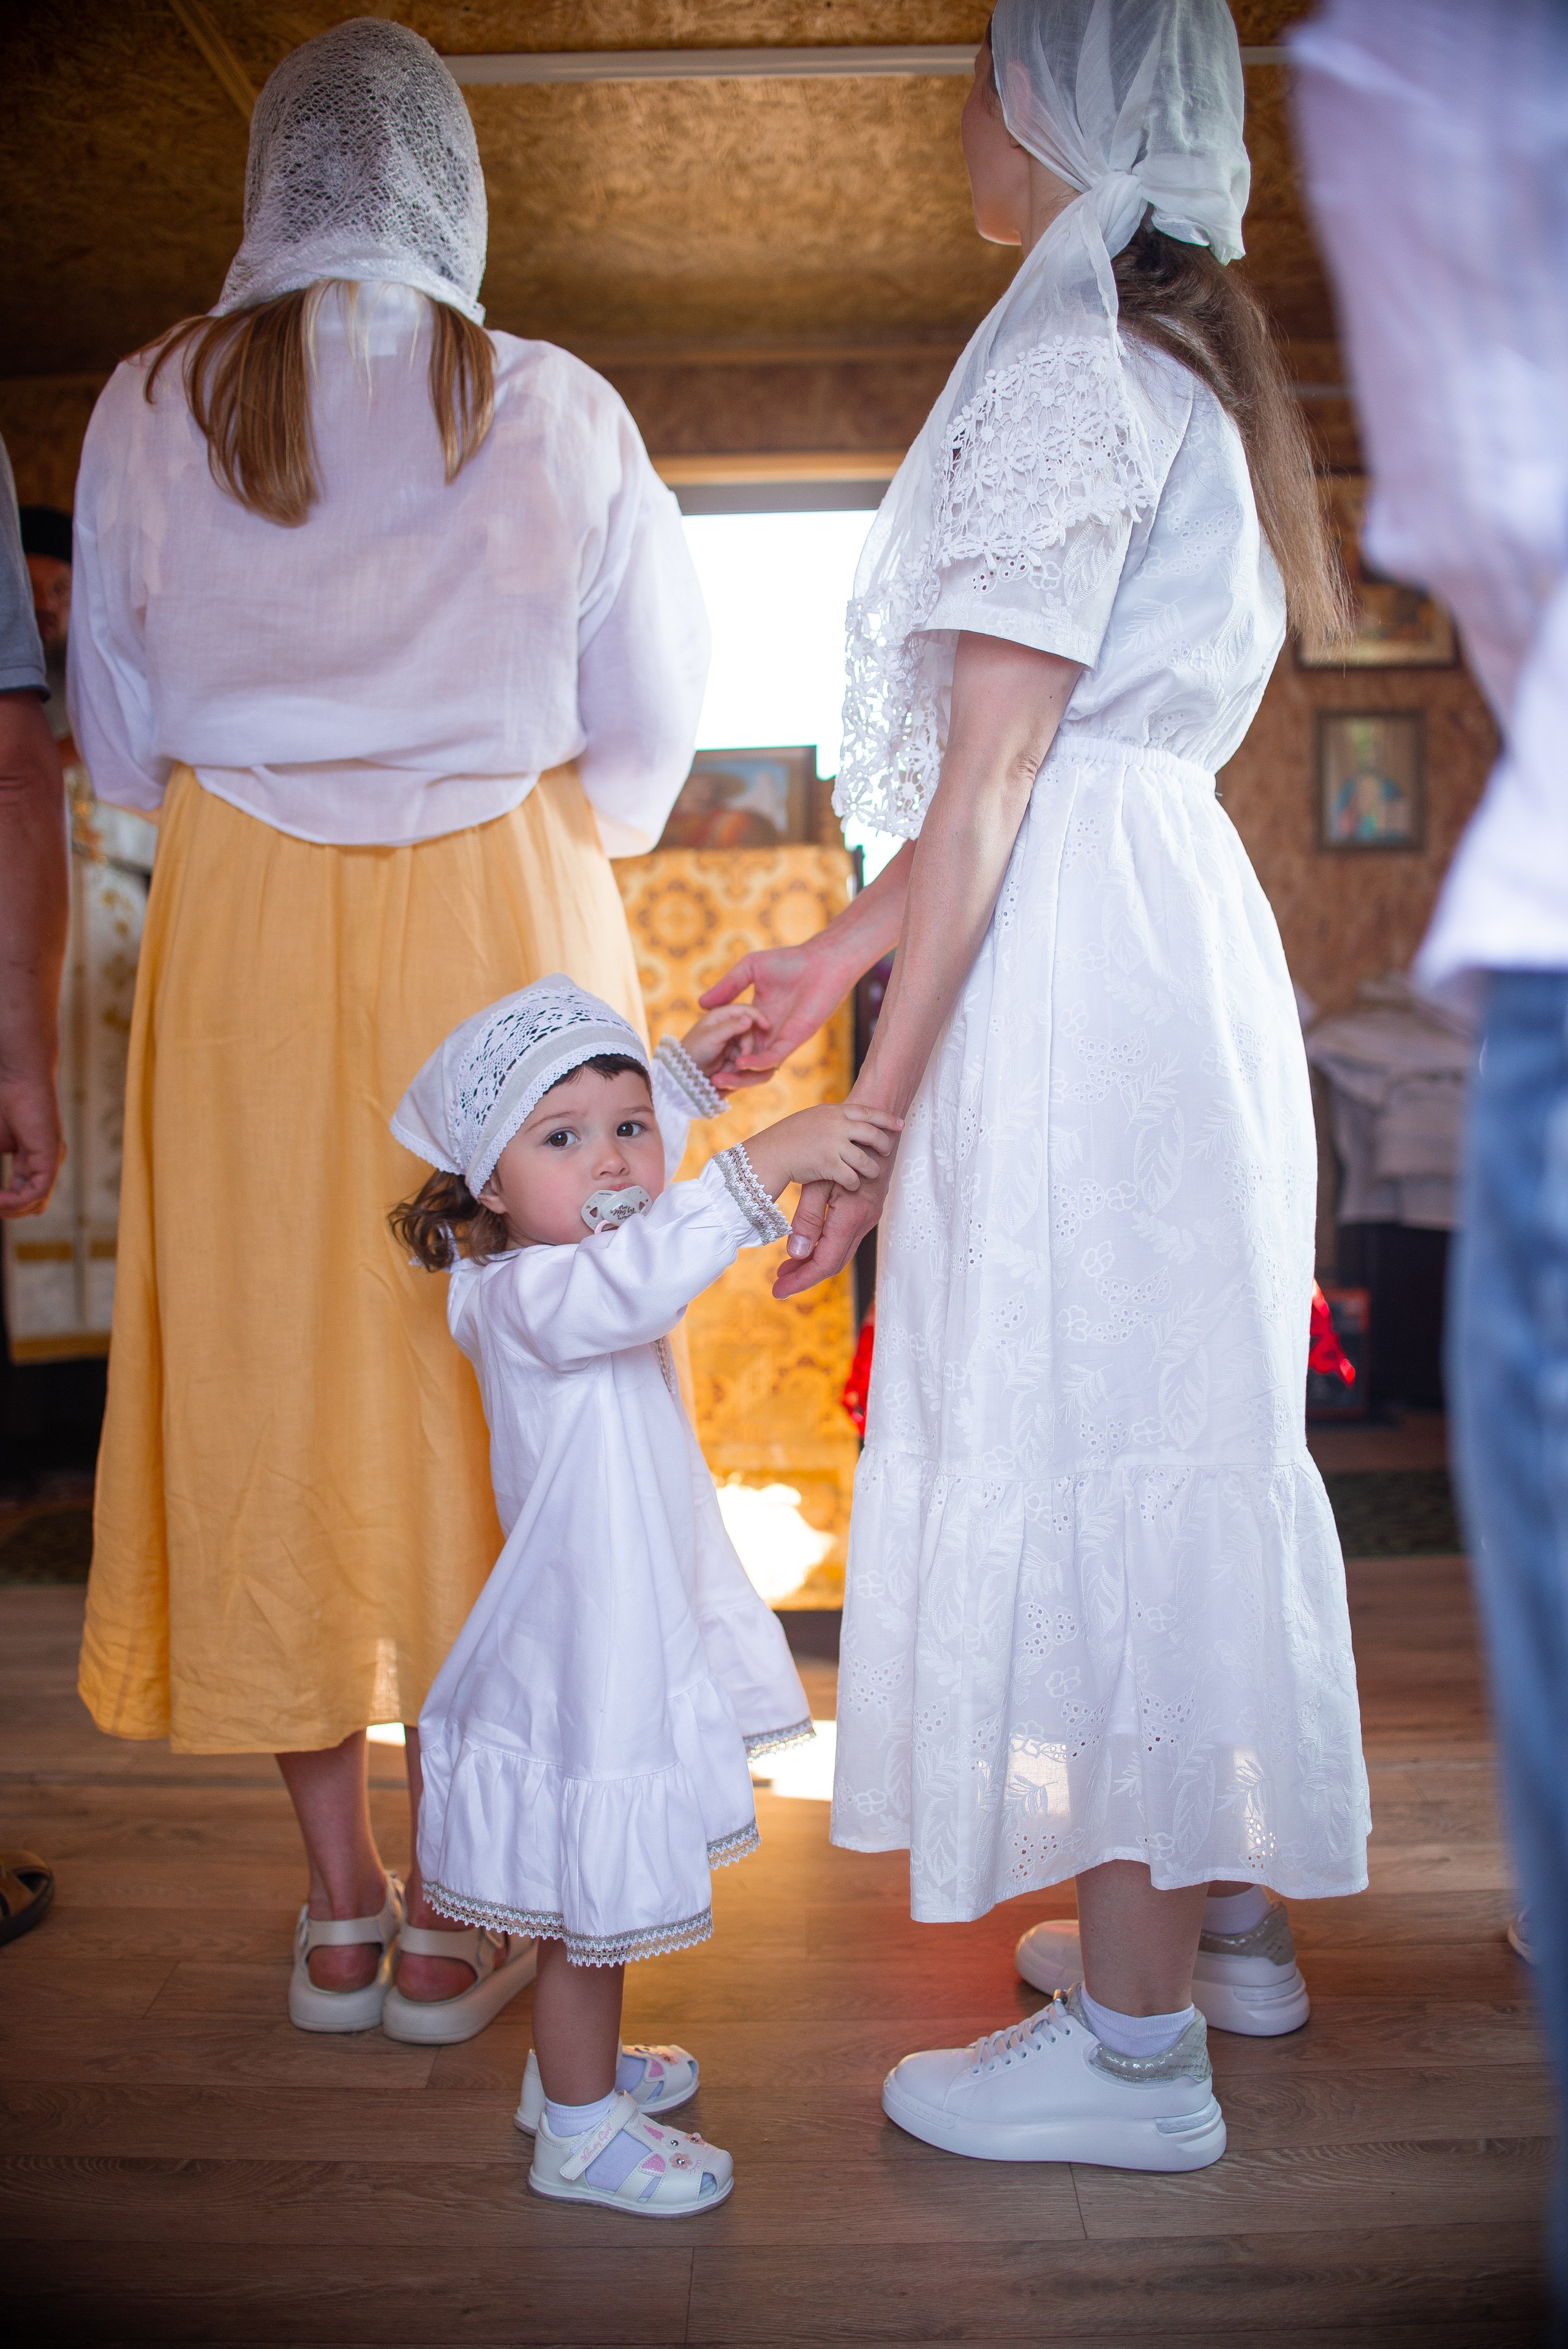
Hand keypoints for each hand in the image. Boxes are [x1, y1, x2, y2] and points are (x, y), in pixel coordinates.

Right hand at [0, 1073, 64, 1215]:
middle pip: (31, 1205)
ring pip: (35, 1203)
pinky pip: (38, 1191)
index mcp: (29, 1162)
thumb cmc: (2, 1105)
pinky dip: (16, 1201)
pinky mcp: (51, 1156)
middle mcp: (43, 1164)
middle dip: (7, 1212)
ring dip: (9, 1211)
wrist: (14, 1078)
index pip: (20, 1196)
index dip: (3, 1205)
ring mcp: (49, 1162)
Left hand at [678, 1001, 762, 1079]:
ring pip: (749, 1047)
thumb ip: (731, 1027)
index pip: (745, 1010)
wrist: (685, 1074)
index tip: (767, 1026)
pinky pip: (745, 1059)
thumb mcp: (712, 1037)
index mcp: (721, 1015)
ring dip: (744, 1058)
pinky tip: (731, 1071)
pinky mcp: (732, 1056)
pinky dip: (741, 1065)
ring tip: (733, 1067)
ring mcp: (731, 1042)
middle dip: (748, 1046)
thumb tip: (749, 1019)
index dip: (758, 1016)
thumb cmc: (694, 1051)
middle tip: (740, 1059)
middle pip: (749, 1032)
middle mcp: (728, 1027)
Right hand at [698, 941, 852, 1090]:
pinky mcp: (794, 1040)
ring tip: (720, 1080)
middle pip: (744, 1061)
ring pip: (759, 1067)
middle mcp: (768, 1034)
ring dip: (740, 1077)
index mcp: (757, 1019)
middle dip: (727, 1073)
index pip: (734, 1041)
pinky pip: (774, 1058)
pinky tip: (741, 1063)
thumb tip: (701, 1004)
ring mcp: (781, 1039)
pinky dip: (757, 1063)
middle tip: (707, 1081)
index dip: (718, 1053)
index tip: (697, 1060)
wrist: (823, 961)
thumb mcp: (749, 969)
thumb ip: (727, 986)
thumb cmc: (791, 961)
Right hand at [741, 1101, 901, 1200]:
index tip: (900, 1124)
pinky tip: (851, 1185)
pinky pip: (852, 1177)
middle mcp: (836, 1125)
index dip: (886, 1119)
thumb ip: (832, 1119)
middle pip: (872, 1134)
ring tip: (872, 1173)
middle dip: (884, 1144)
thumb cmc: (788, 1139)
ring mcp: (833, 1144)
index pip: (867, 1112)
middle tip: (887, 1151)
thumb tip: (849, 1122)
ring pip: (866, 1160)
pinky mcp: (829, 1165)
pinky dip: (854, 1183)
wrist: (770, 1153)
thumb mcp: (811, 1118)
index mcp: (833, 1111)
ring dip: (872, 1169)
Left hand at [771, 1159, 892, 1298]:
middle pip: (833, 1262)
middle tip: (778, 1283)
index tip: (778, 1290)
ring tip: (787, 1267)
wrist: (878, 1126)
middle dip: (804, 1275)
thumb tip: (796, 1254)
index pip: (824, 1262)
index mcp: (852, 1216)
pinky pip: (845, 1238)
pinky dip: (824, 1247)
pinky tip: (807, 1246)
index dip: (800, 1279)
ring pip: (839, 1252)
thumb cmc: (844, 1147)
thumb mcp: (819, 1180)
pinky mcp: (866, 1211)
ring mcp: (868, 1218)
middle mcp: (864, 1222)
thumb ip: (808, 1218)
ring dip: (813, 1262)